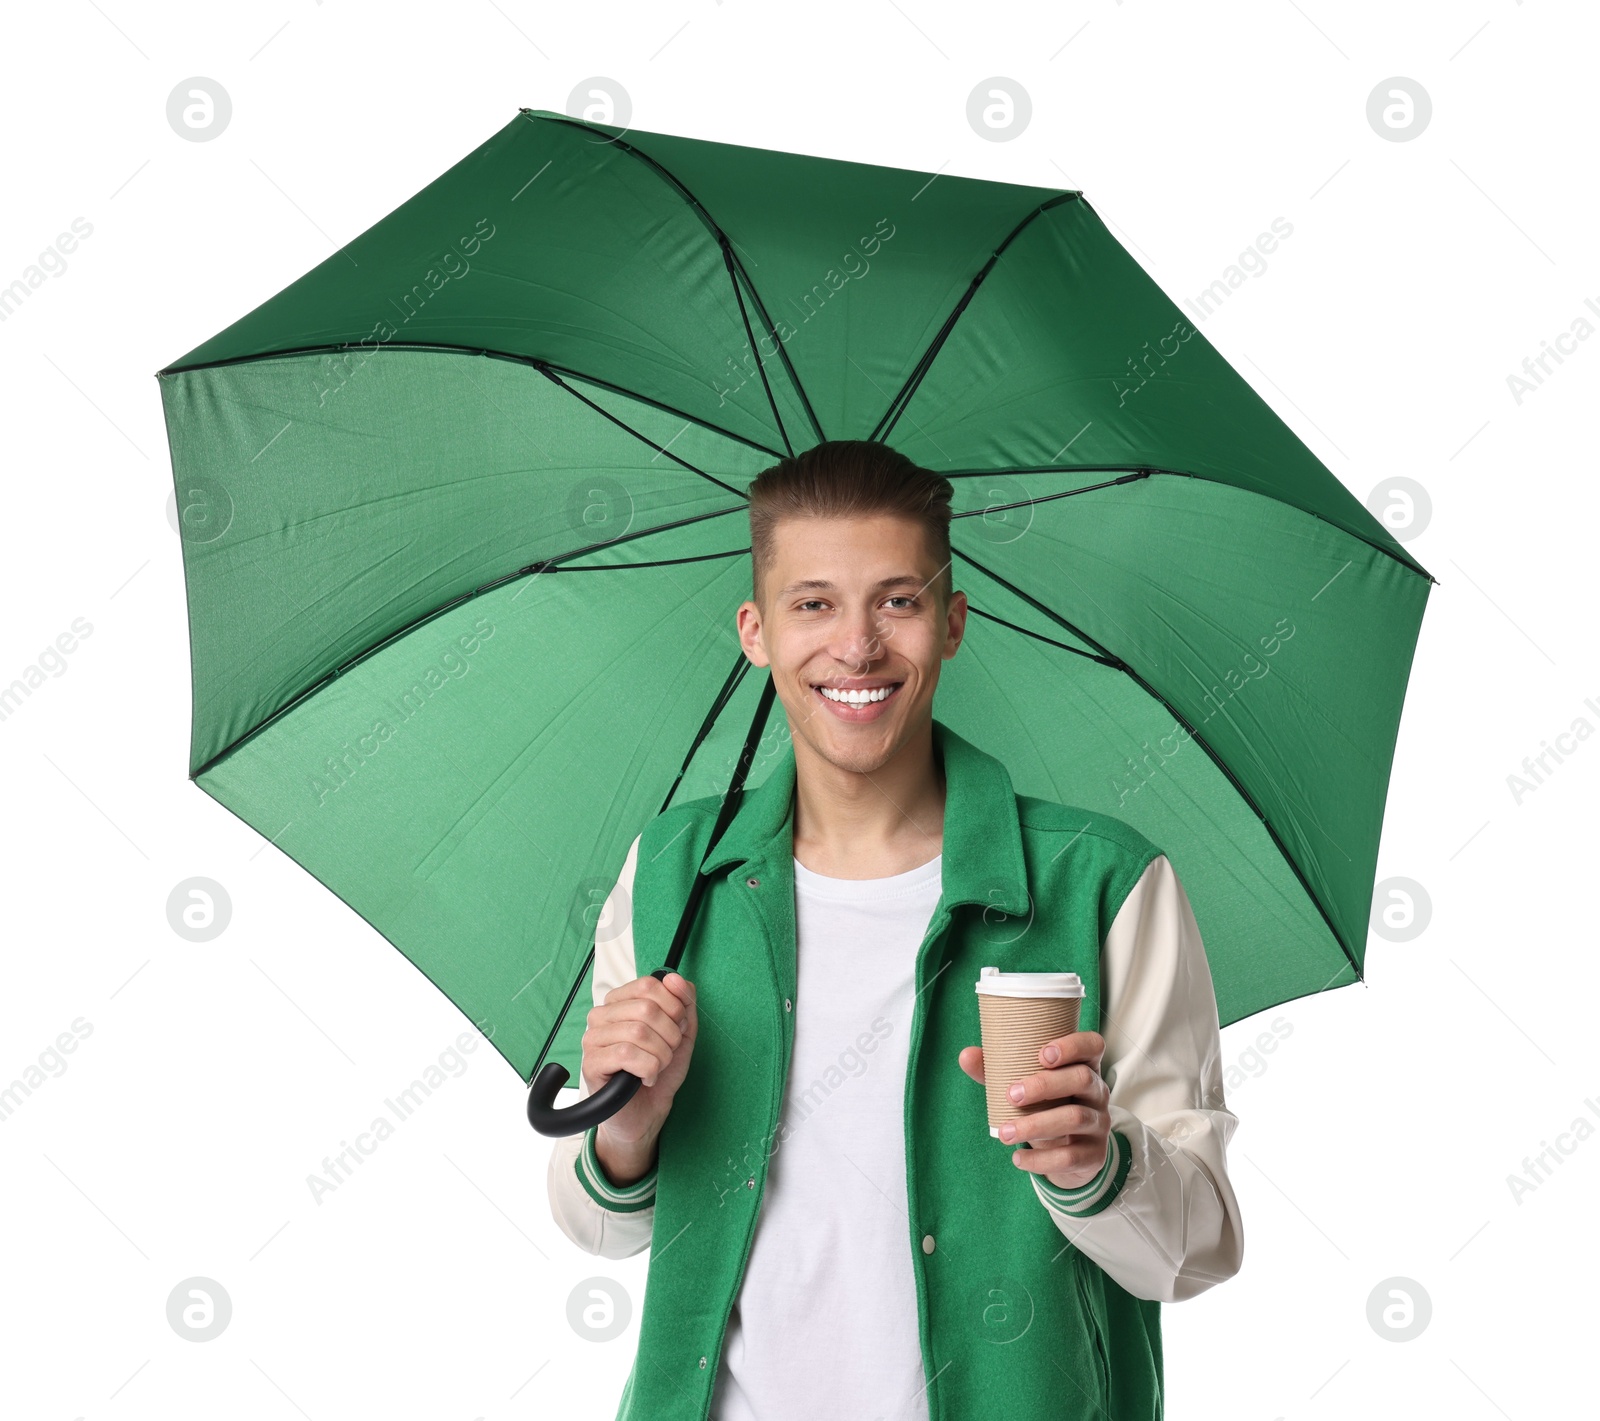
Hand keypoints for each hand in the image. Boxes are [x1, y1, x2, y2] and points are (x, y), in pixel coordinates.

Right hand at [582, 972, 697, 1176]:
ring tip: (657, 1068)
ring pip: (639, 1032)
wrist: (648, 1113)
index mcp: (621, 1002)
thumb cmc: (660, 1072)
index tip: (677, 1029)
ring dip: (661, 1056)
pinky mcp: (591, 1063)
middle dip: (670, 1035)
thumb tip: (673, 978)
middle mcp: (602, 1016)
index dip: (674, 1008)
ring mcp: (593, 1039)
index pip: (649, 985)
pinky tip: (645, 1078)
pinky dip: (648, 1069)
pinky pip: (627, 1055)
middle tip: (667, 1054)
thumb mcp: (682, 1034)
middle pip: (647, 1008)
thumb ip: (683, 1003)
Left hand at [958, 1030, 1110, 1189]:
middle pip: (1082, 1079)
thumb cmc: (1046, 1107)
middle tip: (1011, 1095)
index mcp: (1084, 1066)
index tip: (1043, 1054)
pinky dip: (1040, 1160)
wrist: (1071, 1155)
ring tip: (1005, 1133)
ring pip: (1075, 1118)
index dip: (1073, 1046)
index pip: (1092, 1045)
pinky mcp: (1094, 1155)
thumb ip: (996, 1071)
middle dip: (1045, 1085)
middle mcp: (1097, 1092)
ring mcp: (1098, 1123)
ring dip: (1036, 1125)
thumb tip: (966, 1055)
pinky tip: (1017, 1159)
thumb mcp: (1027, 1088)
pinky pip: (1071, 1157)